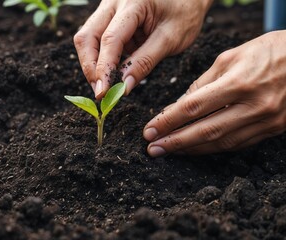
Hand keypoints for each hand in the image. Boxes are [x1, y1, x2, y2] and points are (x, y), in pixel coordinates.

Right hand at [74, 0, 212, 98]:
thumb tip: (123, 87)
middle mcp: (114, 1)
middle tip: (100, 92)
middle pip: (87, 37)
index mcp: (133, 3)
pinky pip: (95, 38)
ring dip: (92, 64)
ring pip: (86, 38)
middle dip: (90, 67)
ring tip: (106, 85)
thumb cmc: (184, 13)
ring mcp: (108, 7)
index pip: (110, 40)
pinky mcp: (109, 16)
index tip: (102, 93)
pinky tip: (112, 71)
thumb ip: (145, 62)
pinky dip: (100, 57)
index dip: (104, 69)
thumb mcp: (171, 40)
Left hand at [144, 31, 285, 155]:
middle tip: (153, 149)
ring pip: (221, 143)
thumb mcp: (230, 57)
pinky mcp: (272, 129)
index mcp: (238, 82)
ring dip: (192, 149)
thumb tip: (180, 105)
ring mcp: (266, 121)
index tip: (149, 131)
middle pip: (205, 131)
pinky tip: (196, 148)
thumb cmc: (267, 51)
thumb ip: (203, 83)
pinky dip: (214, 148)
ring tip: (170, 150)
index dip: (167, 122)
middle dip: (175, 142)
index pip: (193, 108)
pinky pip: (238, 144)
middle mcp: (253, 105)